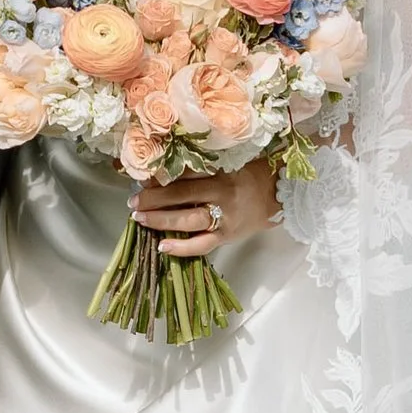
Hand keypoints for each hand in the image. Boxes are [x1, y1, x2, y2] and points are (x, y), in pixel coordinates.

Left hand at [131, 162, 277, 259]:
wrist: (279, 195)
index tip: (140, 182)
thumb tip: (160, 174)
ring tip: (140, 219)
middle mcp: (221, 195)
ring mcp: (225, 218)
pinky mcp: (227, 236)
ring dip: (161, 220)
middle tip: (133, 202)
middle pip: (182, 196)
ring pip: (189, 220)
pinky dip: (181, 248)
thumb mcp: (224, 165)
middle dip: (154, 200)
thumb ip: (197, 170)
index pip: (185, 176)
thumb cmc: (247, 176)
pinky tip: (162, 246)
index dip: (161, 179)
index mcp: (220, 173)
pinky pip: (202, 245)